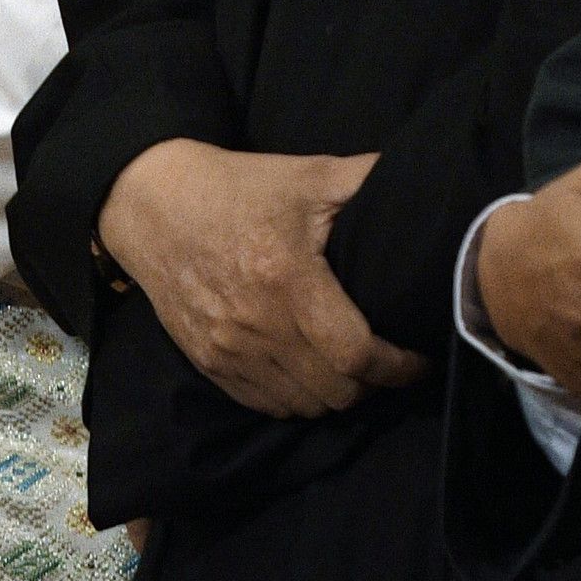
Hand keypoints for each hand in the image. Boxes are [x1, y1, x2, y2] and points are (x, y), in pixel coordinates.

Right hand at [96, 140, 426, 416]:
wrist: (150, 203)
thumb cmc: (236, 187)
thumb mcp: (306, 174)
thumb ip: (366, 179)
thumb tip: (429, 181)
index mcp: (286, 278)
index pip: (357, 354)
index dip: (398, 367)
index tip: (419, 357)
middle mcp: (257, 324)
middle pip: (335, 392)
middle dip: (373, 384)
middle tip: (388, 360)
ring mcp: (228, 349)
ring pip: (304, 406)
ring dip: (336, 396)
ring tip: (351, 369)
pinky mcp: (207, 361)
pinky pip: (266, 405)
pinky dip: (296, 399)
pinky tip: (308, 373)